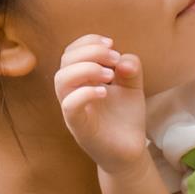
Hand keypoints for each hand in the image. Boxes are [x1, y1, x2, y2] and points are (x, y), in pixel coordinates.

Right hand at [54, 34, 149, 176]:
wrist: (130, 151)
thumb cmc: (125, 117)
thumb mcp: (133, 86)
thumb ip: (131, 68)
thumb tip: (122, 61)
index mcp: (81, 80)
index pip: (71, 52)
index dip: (88, 42)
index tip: (111, 44)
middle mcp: (73, 92)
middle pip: (65, 61)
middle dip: (90, 52)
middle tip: (114, 58)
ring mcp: (73, 110)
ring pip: (61, 80)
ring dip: (86, 69)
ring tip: (109, 75)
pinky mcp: (79, 127)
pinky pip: (70, 105)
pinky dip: (85, 93)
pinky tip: (105, 92)